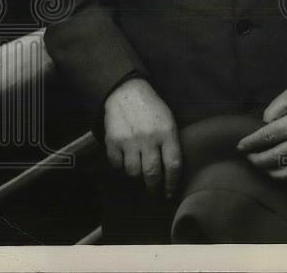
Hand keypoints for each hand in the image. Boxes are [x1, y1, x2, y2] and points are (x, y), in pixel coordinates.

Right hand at [103, 77, 181, 198]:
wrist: (127, 93)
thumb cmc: (152, 109)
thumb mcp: (169, 121)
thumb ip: (171, 143)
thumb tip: (172, 171)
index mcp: (167, 132)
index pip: (173, 165)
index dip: (172, 184)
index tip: (170, 193)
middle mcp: (148, 138)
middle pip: (152, 174)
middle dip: (154, 188)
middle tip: (155, 193)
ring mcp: (129, 141)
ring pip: (133, 173)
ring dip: (137, 178)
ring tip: (140, 176)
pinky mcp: (113, 142)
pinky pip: (117, 165)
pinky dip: (121, 168)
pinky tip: (126, 162)